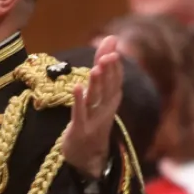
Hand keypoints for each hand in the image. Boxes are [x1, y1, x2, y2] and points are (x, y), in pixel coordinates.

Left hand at [61, 36, 122, 179]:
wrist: (86, 155)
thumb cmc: (92, 118)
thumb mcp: (98, 94)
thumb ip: (103, 66)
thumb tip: (110, 38)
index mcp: (112, 100)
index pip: (116, 79)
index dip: (115, 63)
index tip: (114, 45)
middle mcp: (106, 109)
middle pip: (109, 88)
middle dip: (110, 71)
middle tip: (110, 54)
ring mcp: (94, 120)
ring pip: (96, 99)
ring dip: (97, 84)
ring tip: (96, 68)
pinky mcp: (80, 129)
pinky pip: (80, 113)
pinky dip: (79, 101)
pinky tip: (76, 87)